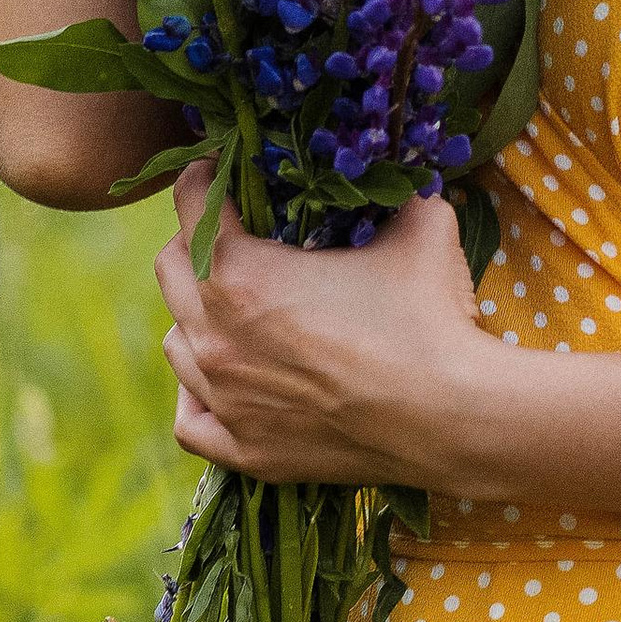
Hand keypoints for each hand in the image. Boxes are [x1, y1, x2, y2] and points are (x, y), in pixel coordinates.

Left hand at [156, 171, 491, 484]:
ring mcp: (226, 399)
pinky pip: (190, 420)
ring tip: (233, 312)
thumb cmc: (429, 315)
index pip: (192, 205)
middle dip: (194, 244)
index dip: (203, 178)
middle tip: (231, 237)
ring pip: (176, 344)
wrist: (450, 415)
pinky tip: (221, 383)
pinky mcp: (246, 449)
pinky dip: (198, 396)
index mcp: (241, 275)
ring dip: (196, 318)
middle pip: (170, 271)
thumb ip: (395, 194)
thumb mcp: (419, 227)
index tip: (218, 172)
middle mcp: (215, 338)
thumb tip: (397, 178)